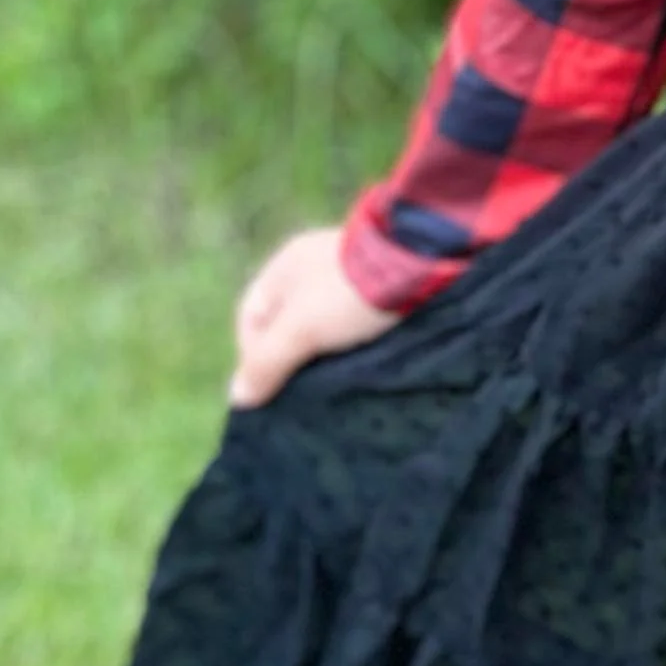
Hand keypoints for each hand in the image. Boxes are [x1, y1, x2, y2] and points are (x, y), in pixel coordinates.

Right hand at [230, 224, 402, 405]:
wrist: (427, 267)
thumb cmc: (350, 293)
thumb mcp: (300, 329)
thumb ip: (267, 363)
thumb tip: (238, 399)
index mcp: (286, 266)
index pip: (252, 317)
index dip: (253, 355)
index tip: (269, 387)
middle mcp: (315, 268)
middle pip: (288, 326)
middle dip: (291, 360)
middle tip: (299, 395)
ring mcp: (351, 279)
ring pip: (324, 329)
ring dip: (324, 357)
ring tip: (331, 389)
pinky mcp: (384, 293)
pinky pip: (355, 327)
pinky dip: (352, 348)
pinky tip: (358, 368)